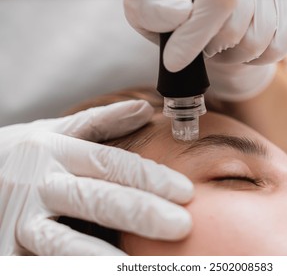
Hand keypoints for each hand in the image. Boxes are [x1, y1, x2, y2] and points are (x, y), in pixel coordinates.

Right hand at [0, 100, 192, 254]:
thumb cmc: (22, 155)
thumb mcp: (54, 132)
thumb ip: (100, 122)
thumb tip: (143, 108)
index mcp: (56, 151)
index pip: (110, 163)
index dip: (148, 178)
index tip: (186, 192)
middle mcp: (39, 184)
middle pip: (96, 198)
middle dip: (139, 212)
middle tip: (182, 226)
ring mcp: (18, 221)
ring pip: (63, 242)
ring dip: (102, 258)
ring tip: (139, 268)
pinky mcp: (6, 249)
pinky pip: (41, 264)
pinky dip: (71, 271)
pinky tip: (104, 274)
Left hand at [124, 0, 286, 70]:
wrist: (205, 8)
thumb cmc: (172, 8)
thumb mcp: (147, 7)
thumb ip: (152, 9)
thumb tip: (179, 14)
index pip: (220, 1)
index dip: (195, 36)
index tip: (174, 61)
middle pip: (237, 27)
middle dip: (212, 47)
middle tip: (202, 43)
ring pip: (259, 42)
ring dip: (233, 54)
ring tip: (220, 43)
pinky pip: (281, 46)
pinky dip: (258, 57)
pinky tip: (241, 45)